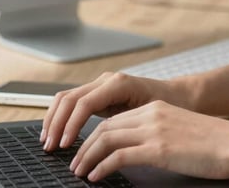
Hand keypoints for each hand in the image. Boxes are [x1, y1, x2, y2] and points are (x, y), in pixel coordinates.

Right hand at [40, 72, 179, 151]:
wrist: (180, 95)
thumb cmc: (169, 107)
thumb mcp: (150, 117)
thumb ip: (127, 127)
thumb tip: (106, 143)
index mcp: (119, 84)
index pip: (84, 104)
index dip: (71, 126)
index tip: (65, 146)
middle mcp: (107, 80)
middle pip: (70, 98)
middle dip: (56, 123)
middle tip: (50, 147)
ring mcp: (101, 84)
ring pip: (67, 98)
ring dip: (54, 119)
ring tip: (48, 142)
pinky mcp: (100, 92)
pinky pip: (74, 101)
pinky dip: (61, 116)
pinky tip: (58, 133)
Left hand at [70, 100, 228, 182]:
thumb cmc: (213, 144)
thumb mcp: (179, 131)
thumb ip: (157, 135)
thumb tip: (138, 152)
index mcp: (156, 109)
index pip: (115, 119)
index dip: (94, 136)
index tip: (85, 150)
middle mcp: (151, 114)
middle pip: (105, 127)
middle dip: (84, 146)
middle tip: (74, 163)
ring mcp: (154, 130)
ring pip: (106, 138)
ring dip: (87, 157)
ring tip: (79, 172)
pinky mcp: (158, 148)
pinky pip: (118, 155)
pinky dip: (102, 167)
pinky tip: (96, 177)